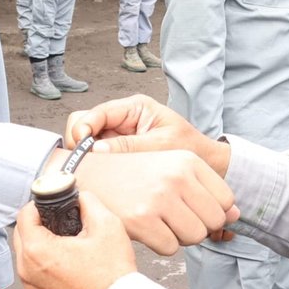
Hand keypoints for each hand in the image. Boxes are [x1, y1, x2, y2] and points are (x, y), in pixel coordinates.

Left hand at [14, 192, 135, 288]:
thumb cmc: (114, 275)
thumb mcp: (107, 224)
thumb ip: (88, 202)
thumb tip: (80, 198)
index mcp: (37, 251)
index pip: (24, 216)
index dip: (39, 206)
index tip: (51, 208)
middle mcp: (28, 275)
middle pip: (22, 239)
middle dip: (38, 229)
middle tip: (62, 228)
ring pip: (28, 264)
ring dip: (42, 255)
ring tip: (69, 254)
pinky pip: (37, 287)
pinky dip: (48, 279)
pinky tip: (70, 276)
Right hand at [59, 147, 236, 254]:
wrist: (85, 175)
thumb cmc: (131, 174)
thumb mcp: (171, 169)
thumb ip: (207, 191)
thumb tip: (237, 216)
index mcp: (187, 160)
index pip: (226, 200)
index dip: (212, 210)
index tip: (192, 208)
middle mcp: (176, 177)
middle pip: (213, 221)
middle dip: (197, 225)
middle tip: (173, 217)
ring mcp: (159, 199)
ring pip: (194, 237)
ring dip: (179, 236)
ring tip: (158, 220)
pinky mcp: (141, 221)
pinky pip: (170, 248)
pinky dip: (160, 243)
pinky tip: (145, 227)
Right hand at [66, 95, 230, 171]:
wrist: (208, 162)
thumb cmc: (191, 147)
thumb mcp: (162, 144)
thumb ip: (131, 146)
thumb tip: (96, 151)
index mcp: (134, 108)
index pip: (96, 113)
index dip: (83, 128)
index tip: (82, 146)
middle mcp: (122, 119)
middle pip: (83, 125)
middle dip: (80, 143)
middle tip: (86, 162)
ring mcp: (118, 137)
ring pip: (86, 143)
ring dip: (88, 158)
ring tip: (97, 172)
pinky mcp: (119, 155)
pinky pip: (98, 159)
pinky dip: (97, 168)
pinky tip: (105, 180)